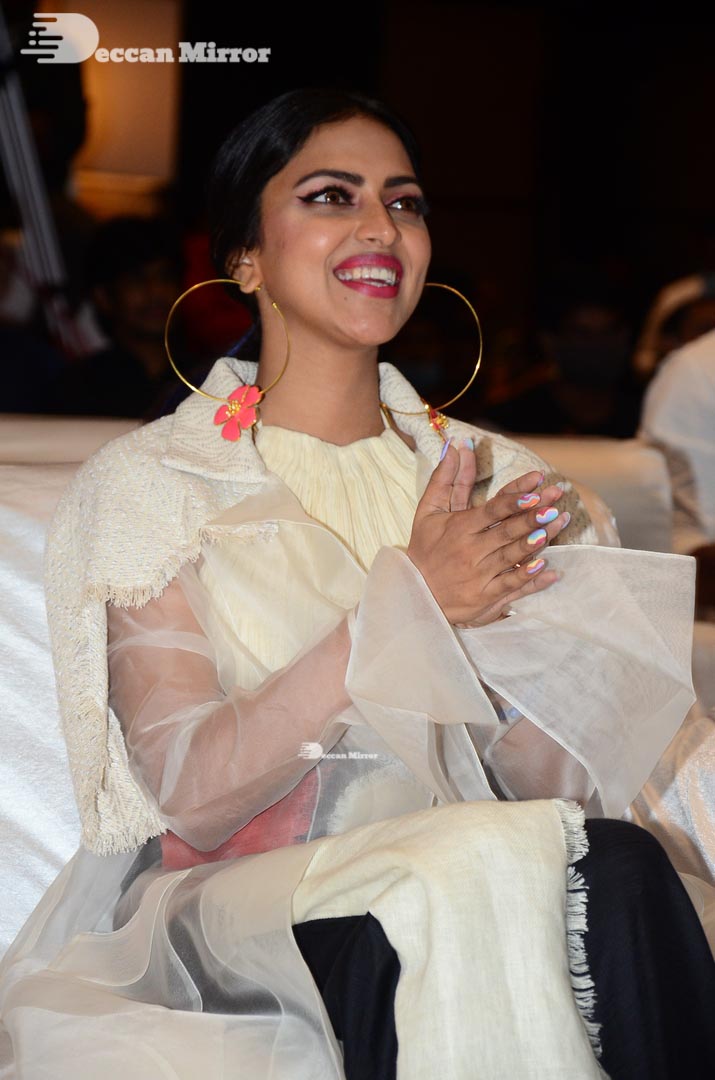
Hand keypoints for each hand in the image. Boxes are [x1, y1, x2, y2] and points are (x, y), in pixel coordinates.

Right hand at [406, 438, 567, 625]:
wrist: (415, 594)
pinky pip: (512, 586)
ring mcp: (480, 575)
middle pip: (507, 531)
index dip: (514, 498)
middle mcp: (471, 551)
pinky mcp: (487, 597)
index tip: (536, 487)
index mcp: (460, 528)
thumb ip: (443, 479)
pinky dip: (530, 578)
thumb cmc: (424, 549)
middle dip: (532, 516)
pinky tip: (549, 568)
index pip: (492, 510)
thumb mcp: (427, 512)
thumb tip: (454, 446)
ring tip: (557, 524)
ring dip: (537, 541)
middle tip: (554, 502)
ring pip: (513, 556)